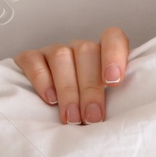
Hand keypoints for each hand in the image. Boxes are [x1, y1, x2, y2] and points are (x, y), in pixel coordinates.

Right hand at [14, 28, 129, 124]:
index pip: (112, 38)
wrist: (49, 113)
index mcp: (103, 54)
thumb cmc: (88, 110)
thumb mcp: (108, 102)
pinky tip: (49, 99)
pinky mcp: (30, 58)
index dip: (114, 55)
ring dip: (68, 89)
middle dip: (90, 88)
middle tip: (92, 117)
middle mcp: (79, 49)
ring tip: (72, 117)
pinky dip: (41, 80)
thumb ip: (117, 100)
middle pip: (86, 52)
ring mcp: (53, 51)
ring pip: (61, 56)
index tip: (114, 82)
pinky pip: (33, 60)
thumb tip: (125, 118)